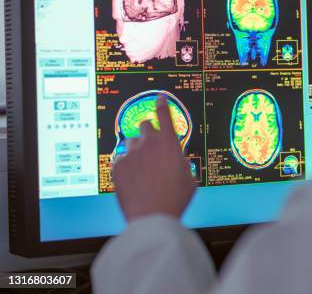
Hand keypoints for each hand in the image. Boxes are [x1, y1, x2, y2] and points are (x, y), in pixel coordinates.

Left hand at [112, 96, 195, 221]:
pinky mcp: (118, 167)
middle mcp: (149, 143)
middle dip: (149, 132)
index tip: (159, 98)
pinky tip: (133, 181)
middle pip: (145, 125)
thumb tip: (177, 161)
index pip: (165, 115)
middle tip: (151, 147)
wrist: (152, 217)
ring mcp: (131, 154)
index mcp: (170, 143)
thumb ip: (181, 163)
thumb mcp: (189, 179)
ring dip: (137, 151)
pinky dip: (126, 167)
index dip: (162, 104)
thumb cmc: (175, 199)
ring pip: (131, 143)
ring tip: (142, 170)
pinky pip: (121, 161)